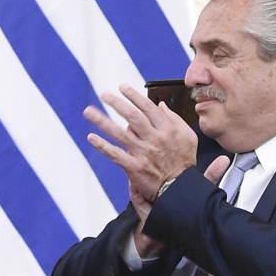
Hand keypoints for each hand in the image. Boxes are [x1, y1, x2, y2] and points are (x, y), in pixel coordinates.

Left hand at [83, 85, 200, 225]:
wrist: (181, 188)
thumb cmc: (184, 161)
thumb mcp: (187, 136)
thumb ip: (174, 118)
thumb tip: (161, 105)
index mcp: (167, 129)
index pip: (147, 107)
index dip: (133, 96)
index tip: (122, 87)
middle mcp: (153, 138)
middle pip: (132, 116)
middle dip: (116, 103)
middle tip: (104, 94)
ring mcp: (143, 152)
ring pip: (119, 133)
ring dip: (102, 121)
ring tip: (88, 111)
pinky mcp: (134, 167)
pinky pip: (115, 154)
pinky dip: (102, 146)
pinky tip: (91, 137)